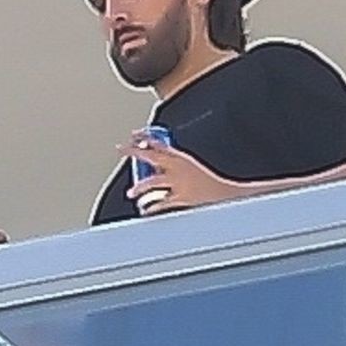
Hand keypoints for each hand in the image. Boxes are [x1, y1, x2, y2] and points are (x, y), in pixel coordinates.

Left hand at [121, 137, 253, 214]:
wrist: (225, 194)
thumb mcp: (190, 167)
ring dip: (140, 188)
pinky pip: (162, 203)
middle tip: (120, 149)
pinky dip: (152, 207)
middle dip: (134, 151)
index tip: (132, 134)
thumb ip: (172, 165)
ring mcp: (180, 183)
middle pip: (152, 155)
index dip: (144, 137)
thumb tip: (154, 165)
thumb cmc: (207, 182)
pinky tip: (146, 210)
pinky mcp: (182, 198)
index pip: (160, 142)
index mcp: (182, 158)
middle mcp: (179, 167)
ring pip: (153, 182)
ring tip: (131, 193)